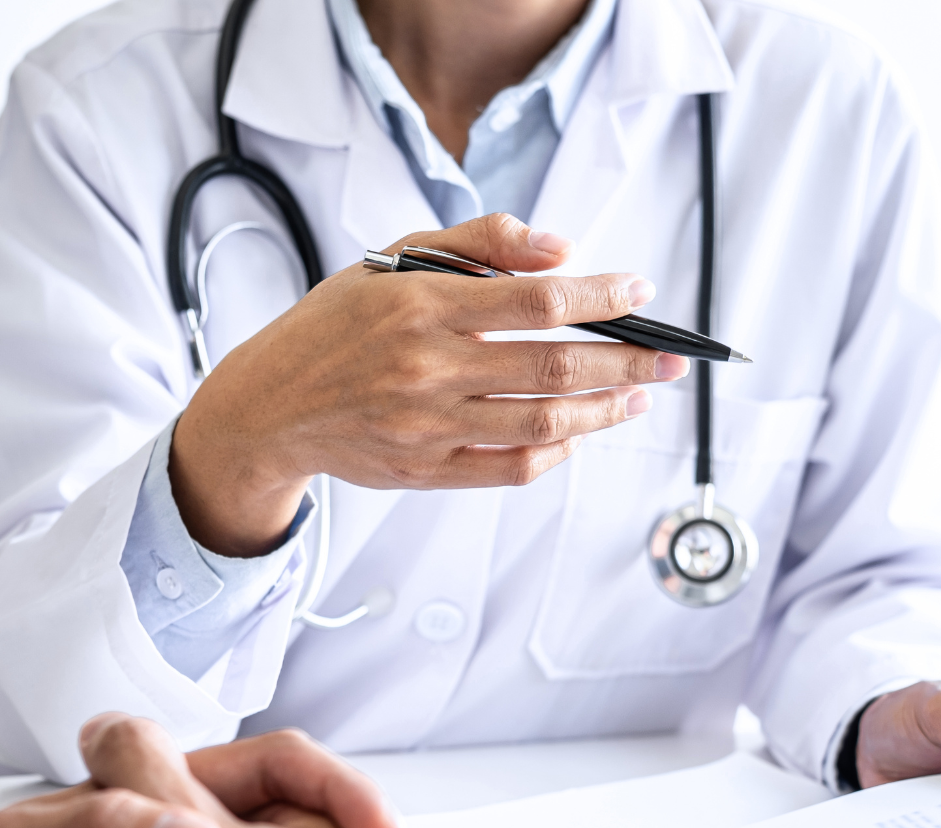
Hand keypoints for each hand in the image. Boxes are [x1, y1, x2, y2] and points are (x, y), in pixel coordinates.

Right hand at [172, 211, 689, 554]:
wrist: (270, 406)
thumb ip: (480, 242)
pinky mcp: (428, 471)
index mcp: (423, 306)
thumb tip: (561, 249)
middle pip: (555, 368)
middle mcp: (429, 369)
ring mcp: (430, 427)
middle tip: (669, 358)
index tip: (638, 292)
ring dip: (605, 411)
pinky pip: (513, 468)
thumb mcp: (396, 258)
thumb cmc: (338, 325)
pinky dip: (556, 451)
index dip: (599, 297)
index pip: (536, 300)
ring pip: (544, 422)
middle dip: (627, 361)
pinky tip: (579, 433)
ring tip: (638, 395)